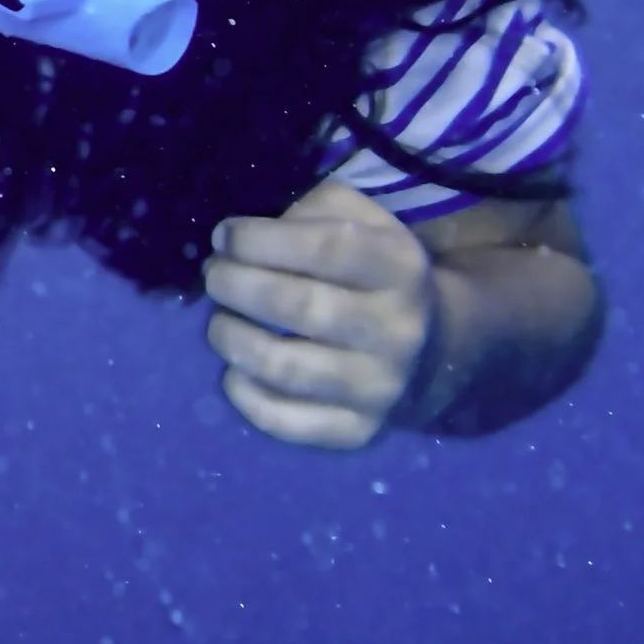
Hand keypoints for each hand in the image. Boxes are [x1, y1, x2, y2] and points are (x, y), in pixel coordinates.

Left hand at [203, 181, 437, 449]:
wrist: (430, 352)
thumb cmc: (370, 271)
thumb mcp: (359, 219)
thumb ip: (308, 211)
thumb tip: (239, 237)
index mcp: (400, 267)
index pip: (326, 248)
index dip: (261, 239)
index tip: (224, 235)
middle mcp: (397, 330)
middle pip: (298, 306)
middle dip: (235, 285)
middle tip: (213, 276)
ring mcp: (379, 388)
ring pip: (283, 367)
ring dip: (231, 339)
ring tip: (219, 321)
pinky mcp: (357, 432)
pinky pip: (283, 420)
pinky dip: (243, 394)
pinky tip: (234, 369)